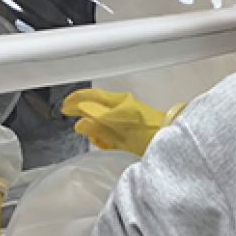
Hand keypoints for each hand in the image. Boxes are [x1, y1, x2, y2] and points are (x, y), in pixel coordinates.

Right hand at [62, 89, 181, 156]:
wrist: (171, 137)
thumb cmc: (147, 137)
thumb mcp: (118, 137)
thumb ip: (98, 128)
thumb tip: (80, 123)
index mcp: (117, 104)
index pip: (90, 97)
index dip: (75, 101)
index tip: (65, 107)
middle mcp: (122, 102)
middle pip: (96, 101)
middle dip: (82, 108)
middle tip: (69, 113)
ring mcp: (128, 107)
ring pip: (103, 109)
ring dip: (94, 118)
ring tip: (91, 134)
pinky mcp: (134, 115)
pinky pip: (113, 115)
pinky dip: (105, 123)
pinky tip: (105, 137)